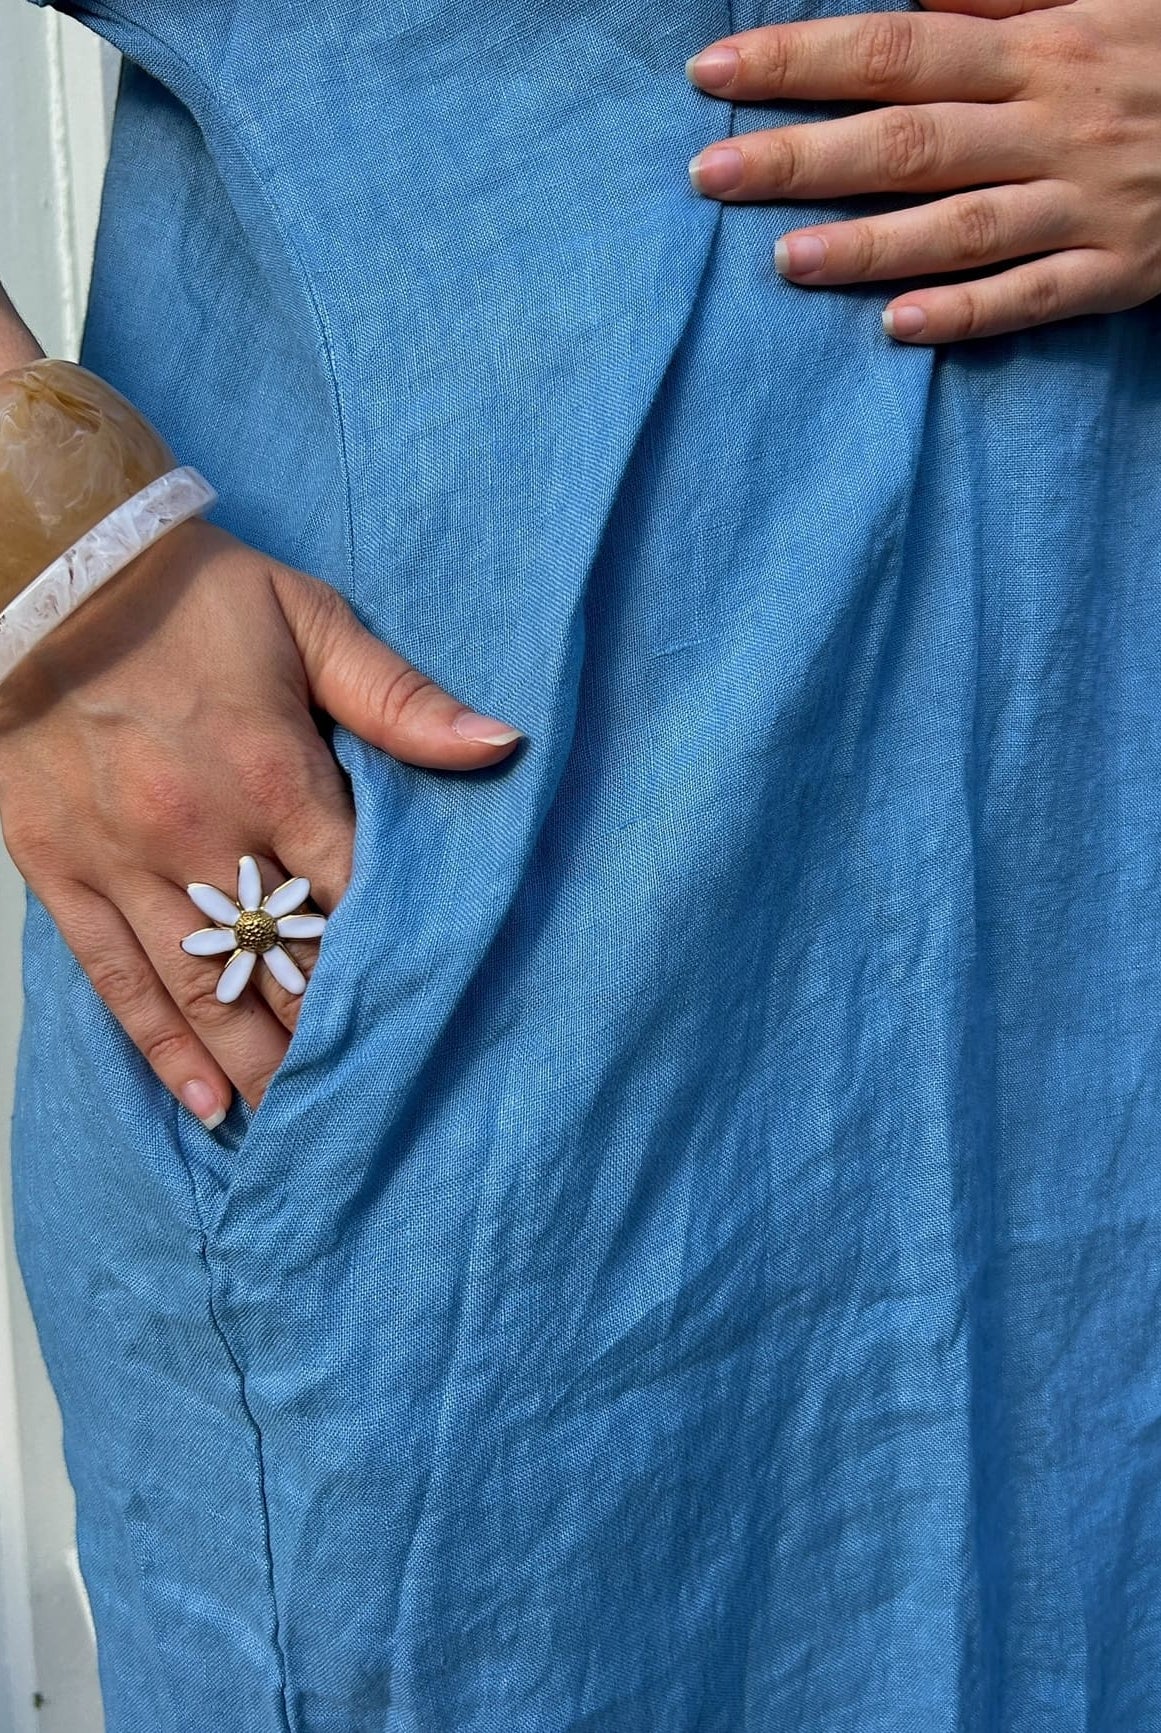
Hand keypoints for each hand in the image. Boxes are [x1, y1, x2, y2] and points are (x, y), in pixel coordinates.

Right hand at [0, 520, 521, 1124]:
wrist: (42, 568)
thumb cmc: (189, 591)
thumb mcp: (307, 617)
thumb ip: (400, 697)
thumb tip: (503, 744)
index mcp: (272, 773)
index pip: (354, 899)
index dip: (395, 965)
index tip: (434, 1022)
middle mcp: (197, 834)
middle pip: (284, 964)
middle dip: (333, 1037)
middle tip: (381, 1103)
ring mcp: (122, 862)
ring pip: (204, 992)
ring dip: (259, 1064)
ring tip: (306, 1128)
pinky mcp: (61, 871)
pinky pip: (115, 980)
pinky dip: (160, 1048)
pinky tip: (205, 1104)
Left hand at [686, 0, 1160, 342]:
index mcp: (1040, 48)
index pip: (897, 49)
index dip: (801, 59)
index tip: (714, 71)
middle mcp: (1053, 124)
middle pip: (910, 139)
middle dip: (804, 155)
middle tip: (711, 174)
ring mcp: (1085, 202)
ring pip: (962, 228)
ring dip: (869, 245)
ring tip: (783, 262)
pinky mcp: (1119, 270)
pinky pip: (1036, 299)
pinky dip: (969, 313)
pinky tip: (898, 328)